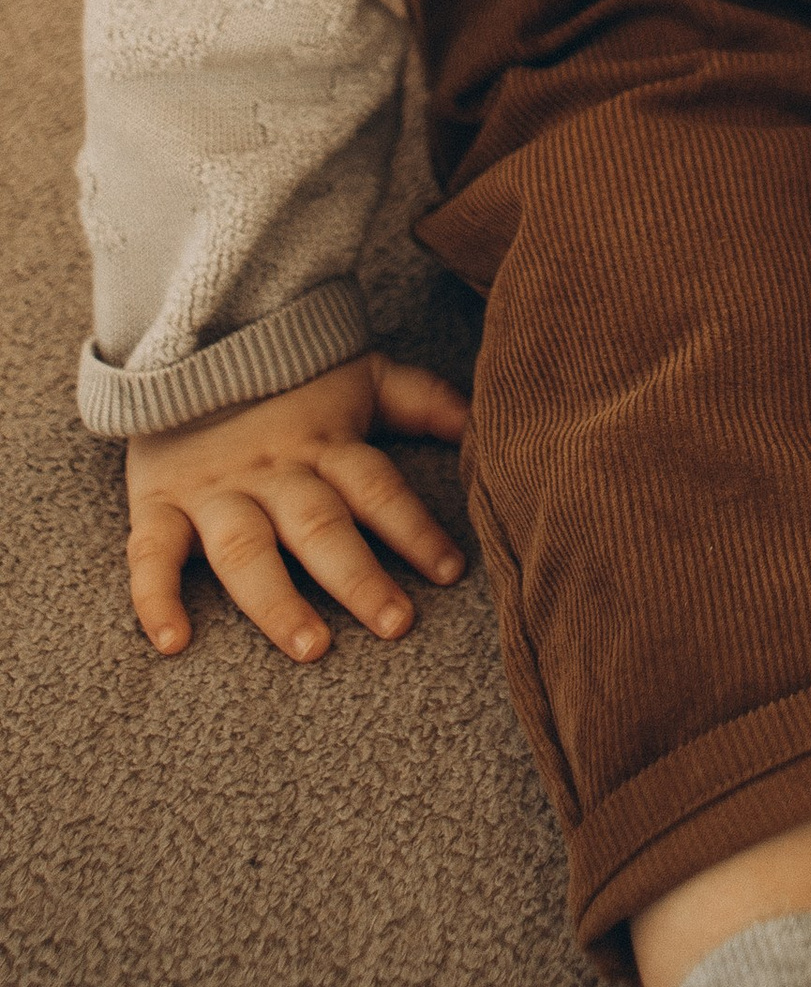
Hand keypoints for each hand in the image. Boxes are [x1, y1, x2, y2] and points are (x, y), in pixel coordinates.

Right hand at [124, 351, 469, 662]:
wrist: (189, 340)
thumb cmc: (288, 377)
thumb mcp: (360, 375)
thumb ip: (421, 400)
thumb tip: (483, 423)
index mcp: (324, 443)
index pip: (377, 487)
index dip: (414, 527)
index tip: (451, 572)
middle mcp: (273, 471)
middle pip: (320, 526)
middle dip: (359, 576)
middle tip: (397, 623)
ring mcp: (214, 490)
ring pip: (246, 551)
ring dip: (278, 600)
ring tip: (311, 646)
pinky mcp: (159, 503)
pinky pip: (151, 554)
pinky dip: (155, 598)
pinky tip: (174, 642)